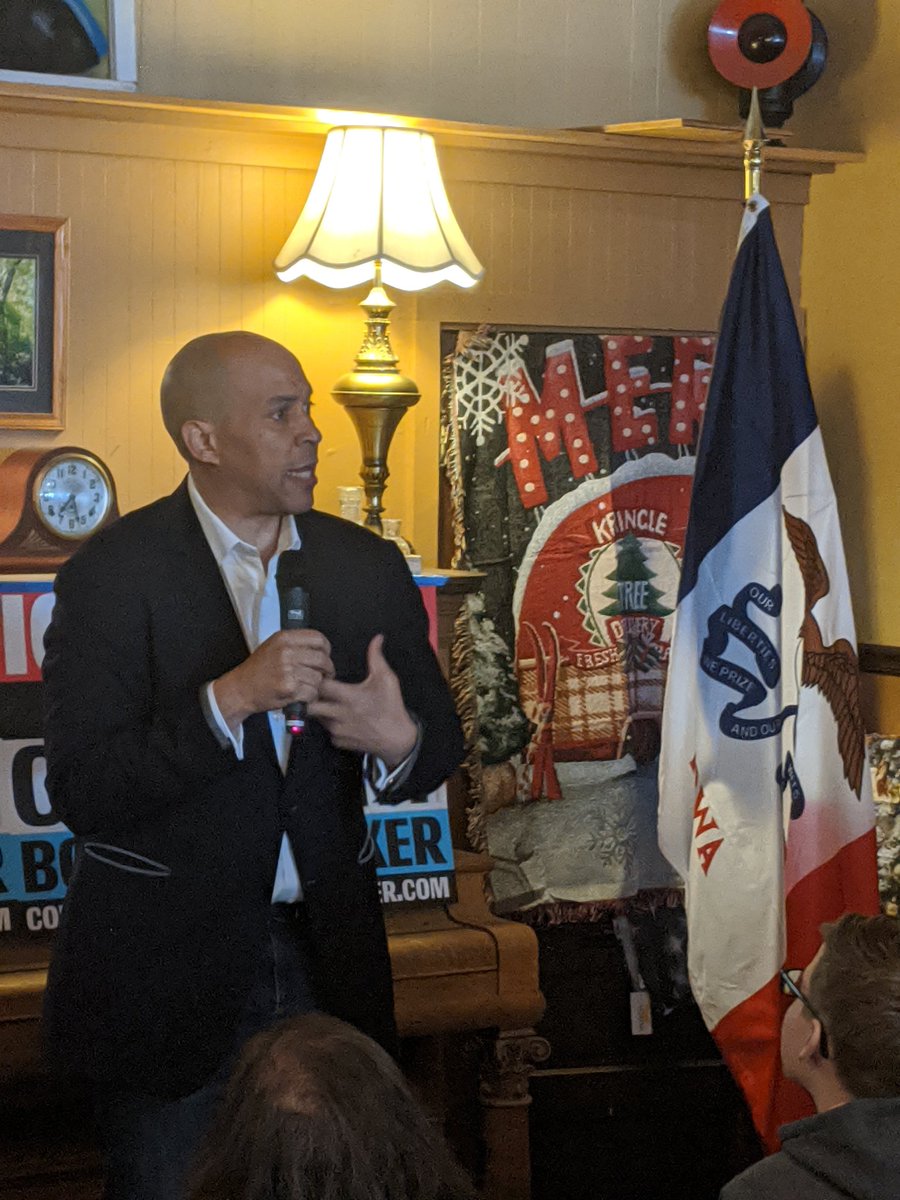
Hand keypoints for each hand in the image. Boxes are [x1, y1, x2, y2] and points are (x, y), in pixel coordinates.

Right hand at [212, 629, 333, 732]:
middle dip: (327, 670)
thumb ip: (295, 644)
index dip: (326, 649)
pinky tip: (301, 695)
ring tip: (306, 686)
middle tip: (325, 675)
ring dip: (316, 685)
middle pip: (322, 659)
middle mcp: (286, 652)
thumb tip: (319, 647)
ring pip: (318, 678)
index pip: (318, 638)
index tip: (325, 656)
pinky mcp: (288, 687)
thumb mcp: (273, 646)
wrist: (241, 689)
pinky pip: (311, 692)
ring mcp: (287, 670)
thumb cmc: (257, 670)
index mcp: (284, 638)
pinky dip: (310, 696)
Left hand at [307, 634, 417, 767]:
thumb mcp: (387, 679)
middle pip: (310, 704)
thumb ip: (376, 657)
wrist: (397, 740)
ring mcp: (337, 730)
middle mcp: (339, 715)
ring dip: (320, 709)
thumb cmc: (392, 707)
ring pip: (316, 717)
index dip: (318, 678)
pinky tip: (340, 718)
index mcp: (349, 697)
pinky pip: (325, 730)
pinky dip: (329, 724)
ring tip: (330, 702)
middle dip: (311, 696)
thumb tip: (377, 637)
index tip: (322, 675)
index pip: (320, 685)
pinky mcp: (337, 742)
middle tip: (317, 690)